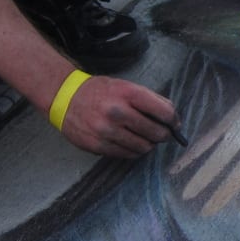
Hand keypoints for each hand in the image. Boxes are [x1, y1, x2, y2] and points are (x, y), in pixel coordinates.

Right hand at [59, 75, 177, 157]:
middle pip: (156, 132)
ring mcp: (106, 130)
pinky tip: (131, 143)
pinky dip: (133, 151)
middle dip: (163, 135)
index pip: (164, 111)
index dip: (173, 120)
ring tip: (145, 139)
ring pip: (143, 147)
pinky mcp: (98, 145)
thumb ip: (150, 99)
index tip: (174, 124)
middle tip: (162, 134)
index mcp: (128, 93)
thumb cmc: (100, 91)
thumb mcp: (125, 86)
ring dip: (148, 145)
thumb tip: (173, 118)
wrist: (65, 97)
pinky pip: (126, 154)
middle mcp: (117, 112)